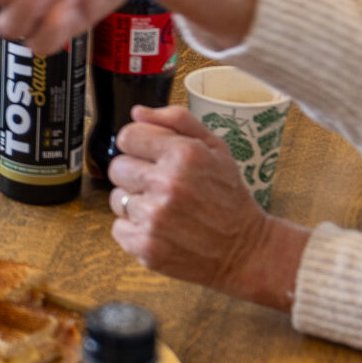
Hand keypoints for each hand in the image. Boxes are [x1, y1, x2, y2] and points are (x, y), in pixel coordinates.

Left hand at [107, 104, 306, 311]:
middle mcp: (167, 185)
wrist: (244, 249)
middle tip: (161, 185)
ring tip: (164, 208)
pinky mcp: (146, 247)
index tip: (150, 155)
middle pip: (117, 167)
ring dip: (135, 202)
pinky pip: (118, 228)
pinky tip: (160, 228)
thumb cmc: (229, 196)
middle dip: (136, 173)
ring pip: (117, 198)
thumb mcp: (216, 148)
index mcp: (183, 155)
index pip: (127, 136)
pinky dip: (135, 229)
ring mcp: (154, 218)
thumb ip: (178, 121)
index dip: (138, 145)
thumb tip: (138, 112)